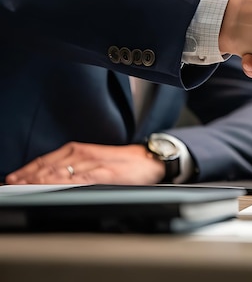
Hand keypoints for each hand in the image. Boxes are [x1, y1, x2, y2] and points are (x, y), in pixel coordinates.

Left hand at [5, 142, 164, 183]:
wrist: (151, 160)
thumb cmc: (125, 164)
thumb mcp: (96, 161)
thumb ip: (75, 168)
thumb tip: (51, 180)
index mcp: (79, 150)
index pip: (45, 160)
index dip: (26, 170)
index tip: (11, 179)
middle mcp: (83, 154)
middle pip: (48, 166)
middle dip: (26, 177)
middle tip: (9, 185)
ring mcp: (92, 163)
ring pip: (59, 172)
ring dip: (38, 180)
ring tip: (21, 187)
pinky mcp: (103, 173)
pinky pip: (78, 179)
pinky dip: (61, 183)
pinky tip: (50, 187)